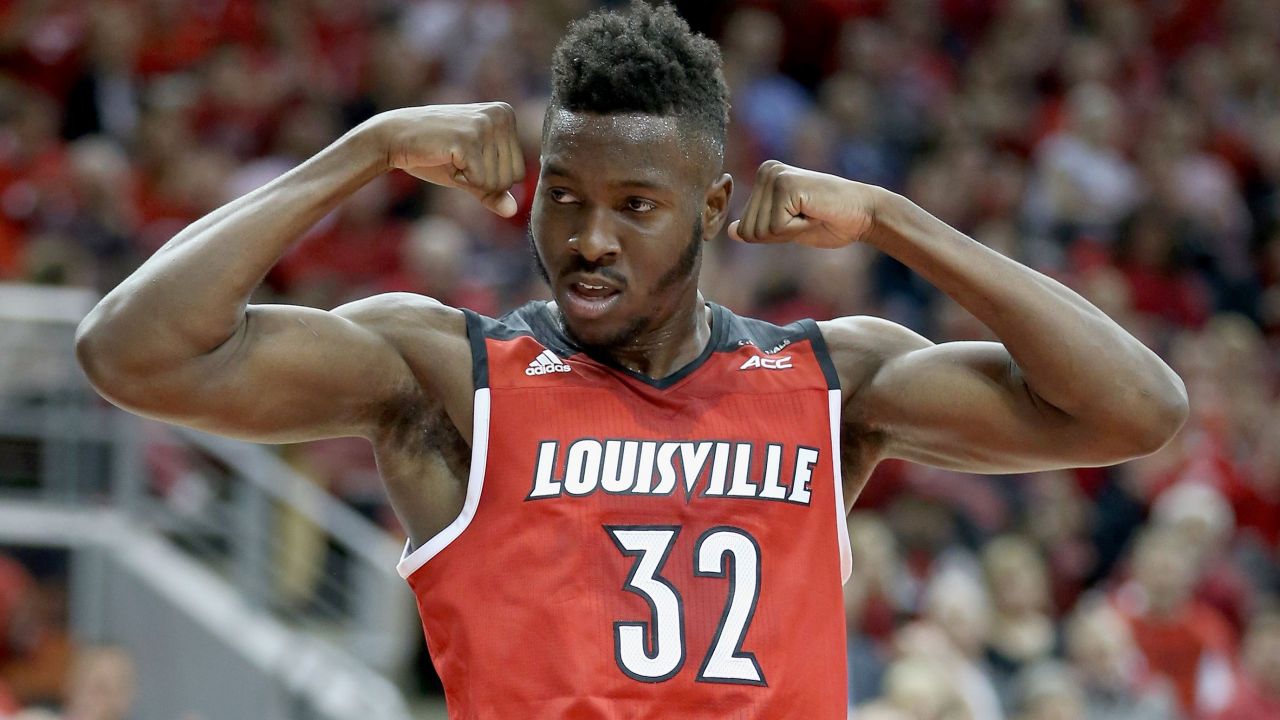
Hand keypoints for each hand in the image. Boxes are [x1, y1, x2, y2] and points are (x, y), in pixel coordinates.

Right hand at [369, 103, 524, 216]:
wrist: (394, 138)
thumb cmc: (434, 155)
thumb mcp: (470, 174)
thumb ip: (493, 192)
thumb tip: (513, 211)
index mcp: (506, 115)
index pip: (519, 172)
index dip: (489, 178)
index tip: (466, 157)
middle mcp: (502, 114)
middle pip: (512, 179)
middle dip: (482, 180)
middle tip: (457, 159)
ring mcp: (486, 124)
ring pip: (497, 182)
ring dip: (469, 179)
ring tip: (450, 156)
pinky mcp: (469, 139)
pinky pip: (480, 181)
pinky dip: (460, 179)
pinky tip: (445, 158)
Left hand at [728, 161, 879, 247]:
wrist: (864, 213)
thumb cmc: (830, 221)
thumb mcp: (788, 229)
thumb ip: (761, 228)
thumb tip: (731, 231)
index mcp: (764, 178)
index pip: (747, 228)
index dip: (776, 236)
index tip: (800, 219)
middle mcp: (766, 171)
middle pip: (750, 231)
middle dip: (781, 235)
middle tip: (807, 217)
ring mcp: (774, 176)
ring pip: (761, 231)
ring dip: (790, 232)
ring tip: (811, 213)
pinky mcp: (785, 185)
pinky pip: (777, 228)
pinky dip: (798, 229)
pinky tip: (814, 212)